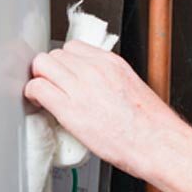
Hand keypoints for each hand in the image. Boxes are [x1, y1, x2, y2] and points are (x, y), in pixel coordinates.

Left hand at [24, 43, 191, 191]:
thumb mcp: (132, 88)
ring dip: (39, 78)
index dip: (64, 62)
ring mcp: (81, 86)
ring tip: (44, 95)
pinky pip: (38, 88)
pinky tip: (38, 104)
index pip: (74, 48)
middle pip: (55, 54)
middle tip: (52, 87)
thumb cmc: (151, 126)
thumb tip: (95, 87)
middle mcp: (95, 69)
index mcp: (112, 63)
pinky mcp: (70, 109)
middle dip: (50, 70)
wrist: (158, 143)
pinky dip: (33, 94)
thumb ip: (110, 81)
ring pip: (42, 65)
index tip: (64, 75)